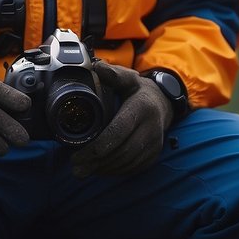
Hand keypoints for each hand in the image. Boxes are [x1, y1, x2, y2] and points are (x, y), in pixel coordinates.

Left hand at [71, 61, 175, 177]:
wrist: (162, 104)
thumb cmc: (137, 91)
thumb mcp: (127, 78)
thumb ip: (112, 74)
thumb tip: (95, 67)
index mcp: (142, 107)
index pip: (118, 131)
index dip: (97, 146)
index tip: (77, 154)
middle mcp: (151, 128)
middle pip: (122, 151)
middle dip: (97, 162)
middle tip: (76, 168)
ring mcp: (155, 143)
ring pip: (127, 162)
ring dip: (104, 169)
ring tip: (83, 170)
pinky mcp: (154, 155)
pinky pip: (133, 167)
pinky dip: (115, 171)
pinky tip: (99, 169)